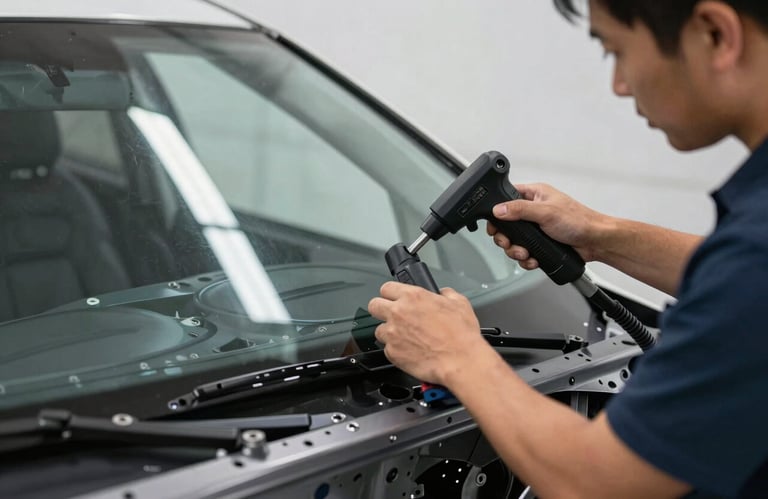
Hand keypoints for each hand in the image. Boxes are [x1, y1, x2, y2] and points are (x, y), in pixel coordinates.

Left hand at [367, 282, 491, 386]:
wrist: (460, 361)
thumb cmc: (461, 335)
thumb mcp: (460, 303)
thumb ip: (446, 294)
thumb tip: (442, 293)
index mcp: (413, 297)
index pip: (386, 288)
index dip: (391, 293)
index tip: (395, 298)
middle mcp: (398, 313)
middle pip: (373, 305)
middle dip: (382, 310)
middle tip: (393, 316)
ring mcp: (393, 334)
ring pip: (379, 330)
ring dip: (389, 333)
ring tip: (406, 338)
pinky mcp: (392, 353)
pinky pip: (387, 349)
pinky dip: (396, 350)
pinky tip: (410, 351)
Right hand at [486, 183, 604, 268]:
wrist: (595, 242)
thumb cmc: (579, 221)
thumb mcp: (546, 212)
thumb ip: (520, 209)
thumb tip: (498, 209)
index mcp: (534, 194)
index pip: (506, 197)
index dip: (497, 210)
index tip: (495, 224)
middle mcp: (533, 210)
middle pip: (506, 224)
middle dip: (506, 237)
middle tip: (509, 242)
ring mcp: (536, 228)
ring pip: (514, 240)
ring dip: (515, 250)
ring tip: (524, 253)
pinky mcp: (540, 243)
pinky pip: (524, 252)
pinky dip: (525, 259)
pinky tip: (532, 259)